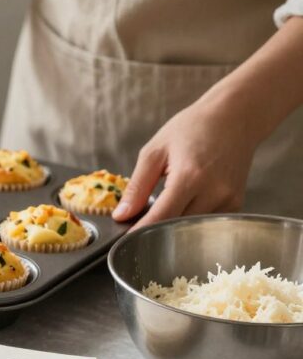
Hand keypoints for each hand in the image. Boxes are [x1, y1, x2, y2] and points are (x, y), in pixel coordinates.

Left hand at [113, 97, 256, 229]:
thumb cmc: (192, 128)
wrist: (235, 116)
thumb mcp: (155, 152)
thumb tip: (121, 215)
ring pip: (191, 228)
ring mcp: (228, 200)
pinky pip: (206, 222)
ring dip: (173, 224)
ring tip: (163, 208)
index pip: (160, 218)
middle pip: (176, 227)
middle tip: (139, 223)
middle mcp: (213, 192)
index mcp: (189, 177)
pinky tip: (185, 203)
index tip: (125, 241)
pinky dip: (190, 219)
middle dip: (155, 229)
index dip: (140, 232)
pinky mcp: (236, 204)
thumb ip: (137, 186)